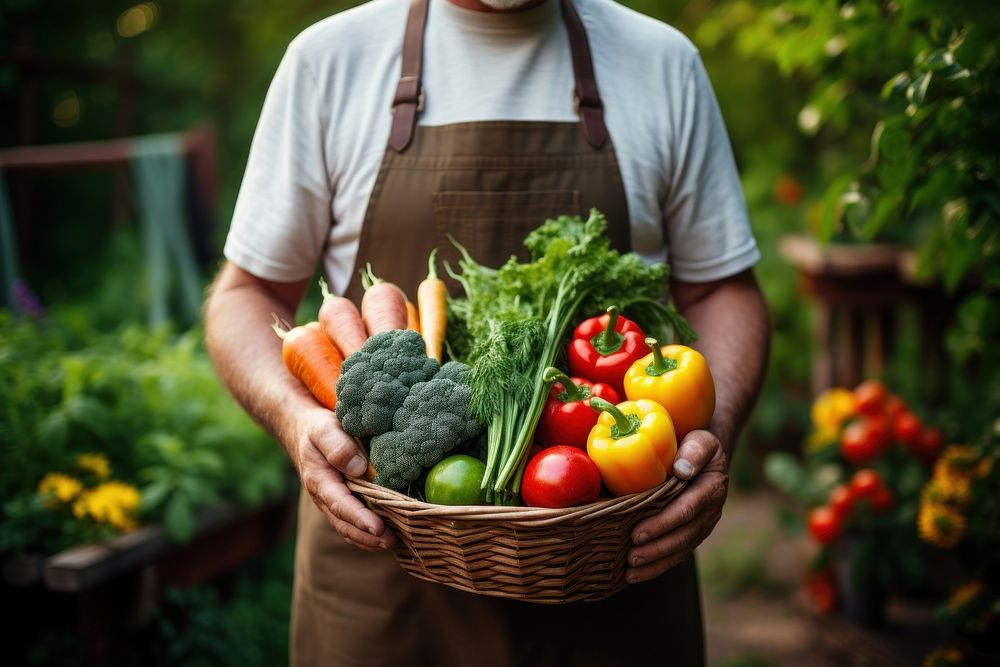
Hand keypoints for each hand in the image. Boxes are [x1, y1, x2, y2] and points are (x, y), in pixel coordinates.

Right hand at [289, 406, 395, 551]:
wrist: (304, 433)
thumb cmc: (317, 430)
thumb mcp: (324, 430)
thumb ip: (338, 447)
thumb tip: (359, 468)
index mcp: (320, 481)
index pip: (341, 504)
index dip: (359, 518)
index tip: (377, 528)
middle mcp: (325, 497)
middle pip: (346, 524)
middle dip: (368, 536)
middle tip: (392, 542)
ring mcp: (334, 502)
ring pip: (350, 528)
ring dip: (370, 540)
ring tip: (394, 543)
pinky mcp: (343, 502)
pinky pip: (354, 523)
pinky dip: (369, 533)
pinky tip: (388, 536)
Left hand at [625, 430, 728, 582]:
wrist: (708, 454)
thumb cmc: (697, 444)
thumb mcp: (701, 440)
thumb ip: (693, 452)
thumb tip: (681, 470)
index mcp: (712, 487)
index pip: (686, 510)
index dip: (662, 524)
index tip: (638, 533)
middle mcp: (711, 510)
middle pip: (683, 535)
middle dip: (657, 549)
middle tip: (631, 558)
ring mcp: (704, 524)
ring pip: (682, 549)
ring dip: (657, 563)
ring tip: (631, 573)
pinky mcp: (695, 532)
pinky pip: (679, 552)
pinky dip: (660, 565)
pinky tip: (639, 575)